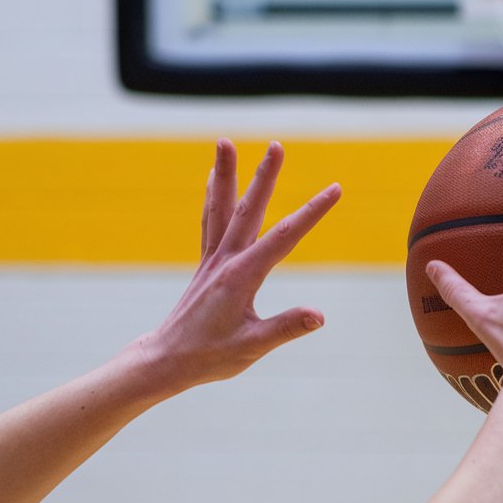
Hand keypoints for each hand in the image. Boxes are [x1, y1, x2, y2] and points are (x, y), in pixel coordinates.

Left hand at [139, 139, 340, 390]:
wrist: (167, 359)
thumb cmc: (210, 357)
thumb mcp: (252, 347)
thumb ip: (286, 328)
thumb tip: (319, 316)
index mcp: (241, 277)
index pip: (284, 238)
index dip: (312, 212)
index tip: (335, 189)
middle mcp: (225, 260)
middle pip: (248, 209)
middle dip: (265, 177)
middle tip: (277, 145)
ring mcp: (213, 260)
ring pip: (221, 207)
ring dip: (225, 173)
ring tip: (225, 142)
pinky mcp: (207, 265)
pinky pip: (209, 221)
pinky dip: (211, 196)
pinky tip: (212, 177)